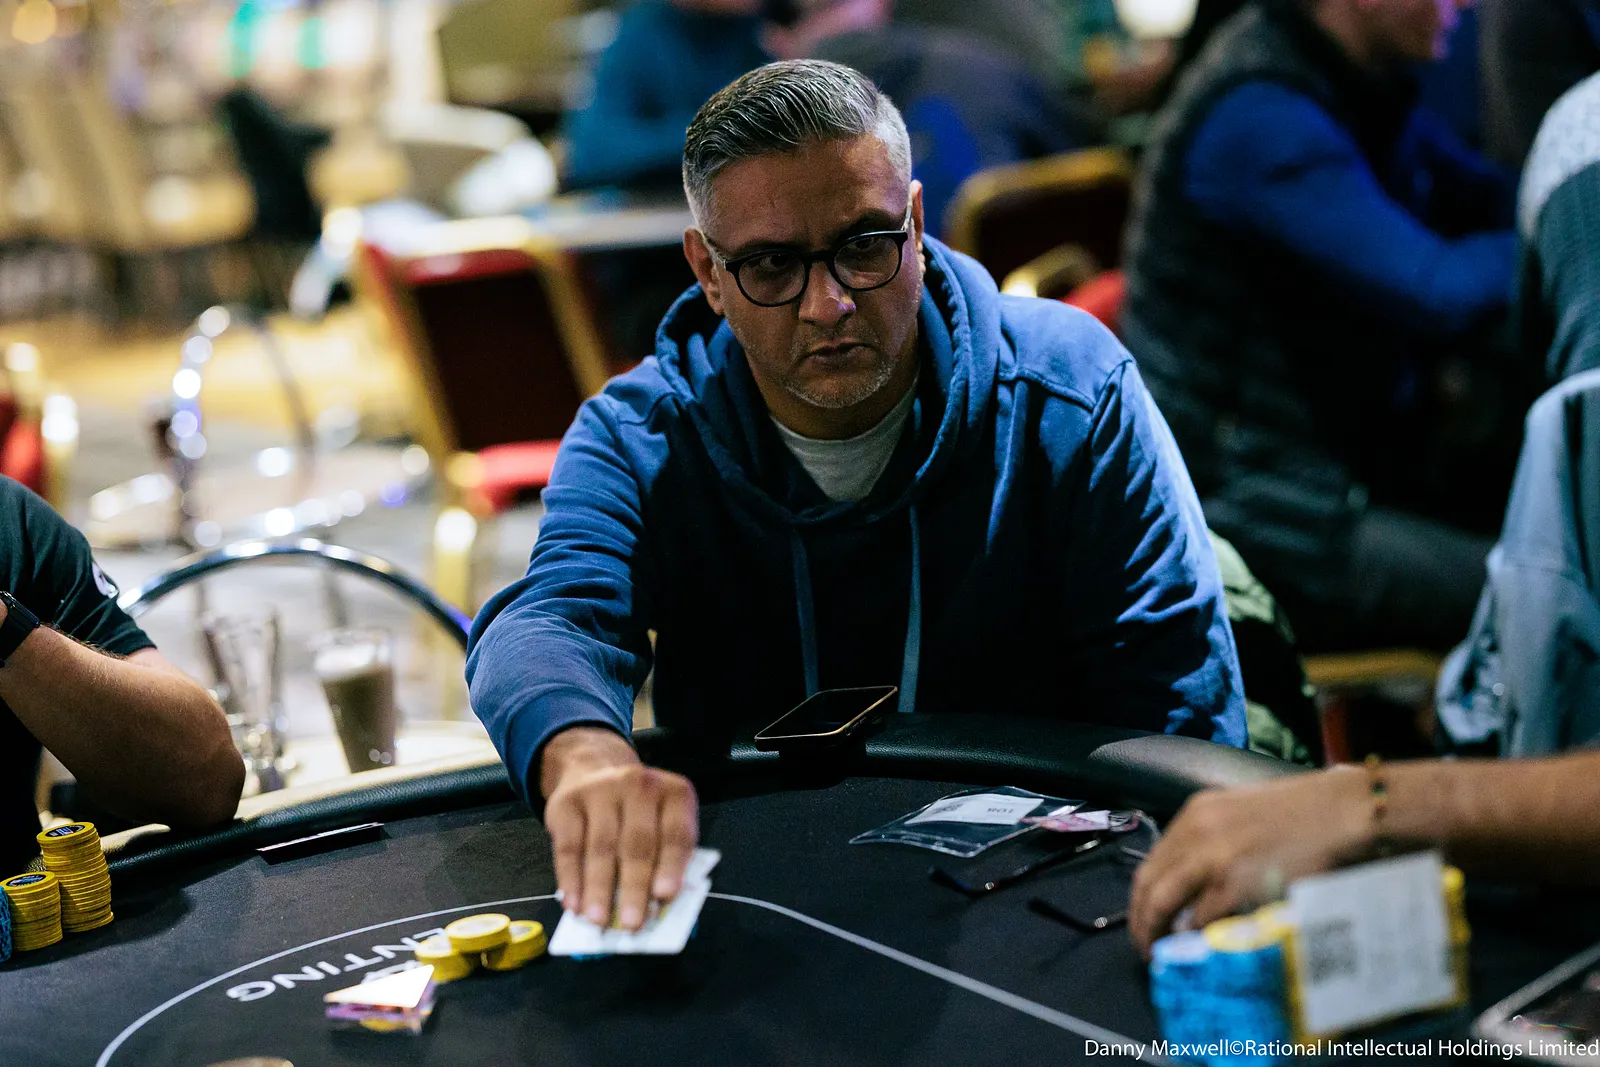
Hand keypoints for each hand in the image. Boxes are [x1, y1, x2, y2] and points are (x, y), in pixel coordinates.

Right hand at [541, 726, 698, 931]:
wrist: (594, 771)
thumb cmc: (639, 814)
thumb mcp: (662, 824)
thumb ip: (665, 860)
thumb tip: (656, 909)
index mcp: (674, 794)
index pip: (676, 833)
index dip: (671, 866)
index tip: (664, 897)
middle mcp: (639, 785)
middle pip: (637, 843)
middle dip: (634, 887)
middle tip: (631, 924)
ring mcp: (601, 790)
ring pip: (601, 847)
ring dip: (599, 889)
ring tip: (599, 921)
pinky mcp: (567, 802)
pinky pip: (568, 846)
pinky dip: (570, 879)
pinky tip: (573, 904)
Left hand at [1128, 766, 1374, 956]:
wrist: (1340, 812)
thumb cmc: (1300, 815)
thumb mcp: (1239, 815)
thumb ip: (1209, 843)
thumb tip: (1190, 886)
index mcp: (1195, 814)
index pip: (1150, 863)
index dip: (1141, 897)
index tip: (1144, 918)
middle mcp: (1195, 833)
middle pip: (1148, 885)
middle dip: (1141, 921)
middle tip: (1144, 946)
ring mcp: (1212, 859)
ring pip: (1164, 904)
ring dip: (1159, 933)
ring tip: (1164, 952)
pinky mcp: (1235, 883)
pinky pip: (1201, 919)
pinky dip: (1196, 936)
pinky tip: (1200, 947)